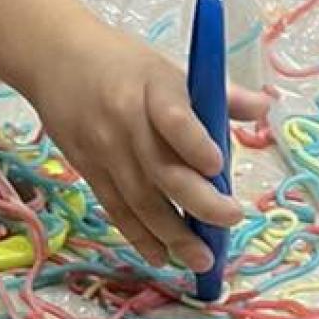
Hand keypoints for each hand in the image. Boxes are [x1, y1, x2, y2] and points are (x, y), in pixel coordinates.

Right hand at [26, 23, 244, 274]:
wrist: (53, 59)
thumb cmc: (122, 63)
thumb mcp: (168, 67)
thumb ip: (218, 93)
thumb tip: (265, 107)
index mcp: (153, 88)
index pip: (173, 118)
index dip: (194, 144)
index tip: (218, 166)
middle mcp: (127, 121)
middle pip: (161, 169)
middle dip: (198, 201)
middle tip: (229, 220)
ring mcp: (105, 150)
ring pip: (140, 199)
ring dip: (173, 234)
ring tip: (201, 259)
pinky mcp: (89, 170)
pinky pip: (117, 209)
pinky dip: (140, 236)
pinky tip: (162, 256)